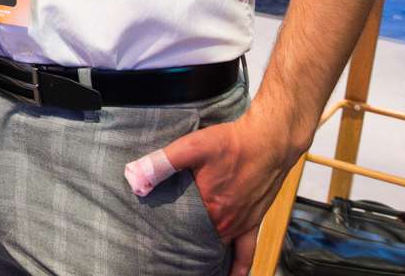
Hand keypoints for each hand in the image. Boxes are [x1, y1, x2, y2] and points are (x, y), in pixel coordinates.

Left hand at [158, 111, 302, 275]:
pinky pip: (247, 252)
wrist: (269, 142)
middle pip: (198, 240)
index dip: (165, 232)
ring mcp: (241, 224)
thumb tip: (135, 176)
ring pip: (219, 247)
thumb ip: (162, 162)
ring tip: (191, 264)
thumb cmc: (231, 143)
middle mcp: (225, 221)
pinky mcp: (254, 222)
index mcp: (208, 206)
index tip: (152, 237)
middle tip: (167, 252)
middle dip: (183, 245)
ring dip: (206, 255)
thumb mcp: (192, 146)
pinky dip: (240, 266)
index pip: (180, 229)